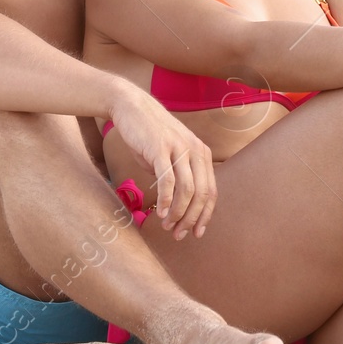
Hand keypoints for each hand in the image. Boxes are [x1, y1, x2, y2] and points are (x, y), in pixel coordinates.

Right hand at [104, 86, 216, 239]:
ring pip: (187, 189)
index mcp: (202, 154)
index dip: (204, 215)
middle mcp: (195, 150)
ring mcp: (179, 148)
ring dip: (178, 213)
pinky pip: (168, 179)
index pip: (211, 191)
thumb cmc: (150, 136)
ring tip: (167, 226)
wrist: (132, 108)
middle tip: (178, 235)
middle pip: (201, 194)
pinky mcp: (161, 148)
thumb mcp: (171, 156)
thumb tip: (179, 206)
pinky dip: (166, 200)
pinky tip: (160, 212)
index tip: (196, 233)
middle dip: (191, 219)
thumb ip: (179, 177)